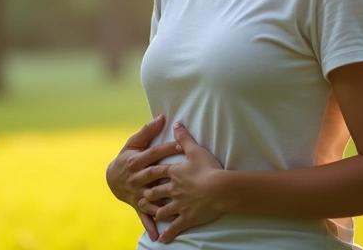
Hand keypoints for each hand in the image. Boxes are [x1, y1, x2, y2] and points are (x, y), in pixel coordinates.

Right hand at [106, 114, 182, 241]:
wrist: (111, 180)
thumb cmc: (126, 158)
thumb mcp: (132, 143)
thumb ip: (147, 131)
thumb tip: (162, 117)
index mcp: (135, 161)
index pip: (153, 154)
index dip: (166, 149)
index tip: (180, 145)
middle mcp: (136, 178)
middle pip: (154, 173)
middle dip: (168, 171)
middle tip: (185, 170)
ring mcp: (137, 193)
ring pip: (151, 195)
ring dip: (163, 199)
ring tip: (177, 202)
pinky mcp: (138, 205)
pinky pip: (145, 216)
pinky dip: (151, 225)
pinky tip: (160, 234)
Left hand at [138, 122, 225, 242]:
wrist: (219, 188)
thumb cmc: (208, 169)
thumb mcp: (195, 150)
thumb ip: (184, 137)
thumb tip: (176, 123)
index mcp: (173, 174)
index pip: (158, 173)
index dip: (151, 174)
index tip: (144, 174)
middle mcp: (172, 190)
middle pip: (156, 193)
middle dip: (148, 195)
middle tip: (142, 196)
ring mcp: (178, 205)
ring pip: (161, 210)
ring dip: (155, 212)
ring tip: (150, 213)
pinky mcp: (186, 218)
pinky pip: (174, 228)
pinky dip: (167, 234)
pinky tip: (162, 238)